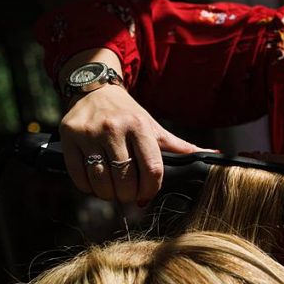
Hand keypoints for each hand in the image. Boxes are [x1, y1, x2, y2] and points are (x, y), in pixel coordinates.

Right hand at [60, 84, 209, 203]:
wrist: (93, 88)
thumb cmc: (127, 113)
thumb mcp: (153, 126)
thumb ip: (180, 146)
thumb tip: (214, 156)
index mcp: (139, 126)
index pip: (151, 169)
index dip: (151, 190)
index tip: (147, 194)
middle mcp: (114, 128)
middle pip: (125, 180)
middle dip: (129, 195)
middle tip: (129, 193)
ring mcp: (89, 133)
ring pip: (101, 182)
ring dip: (109, 194)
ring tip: (113, 189)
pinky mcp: (69, 138)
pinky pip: (79, 177)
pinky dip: (89, 188)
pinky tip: (96, 183)